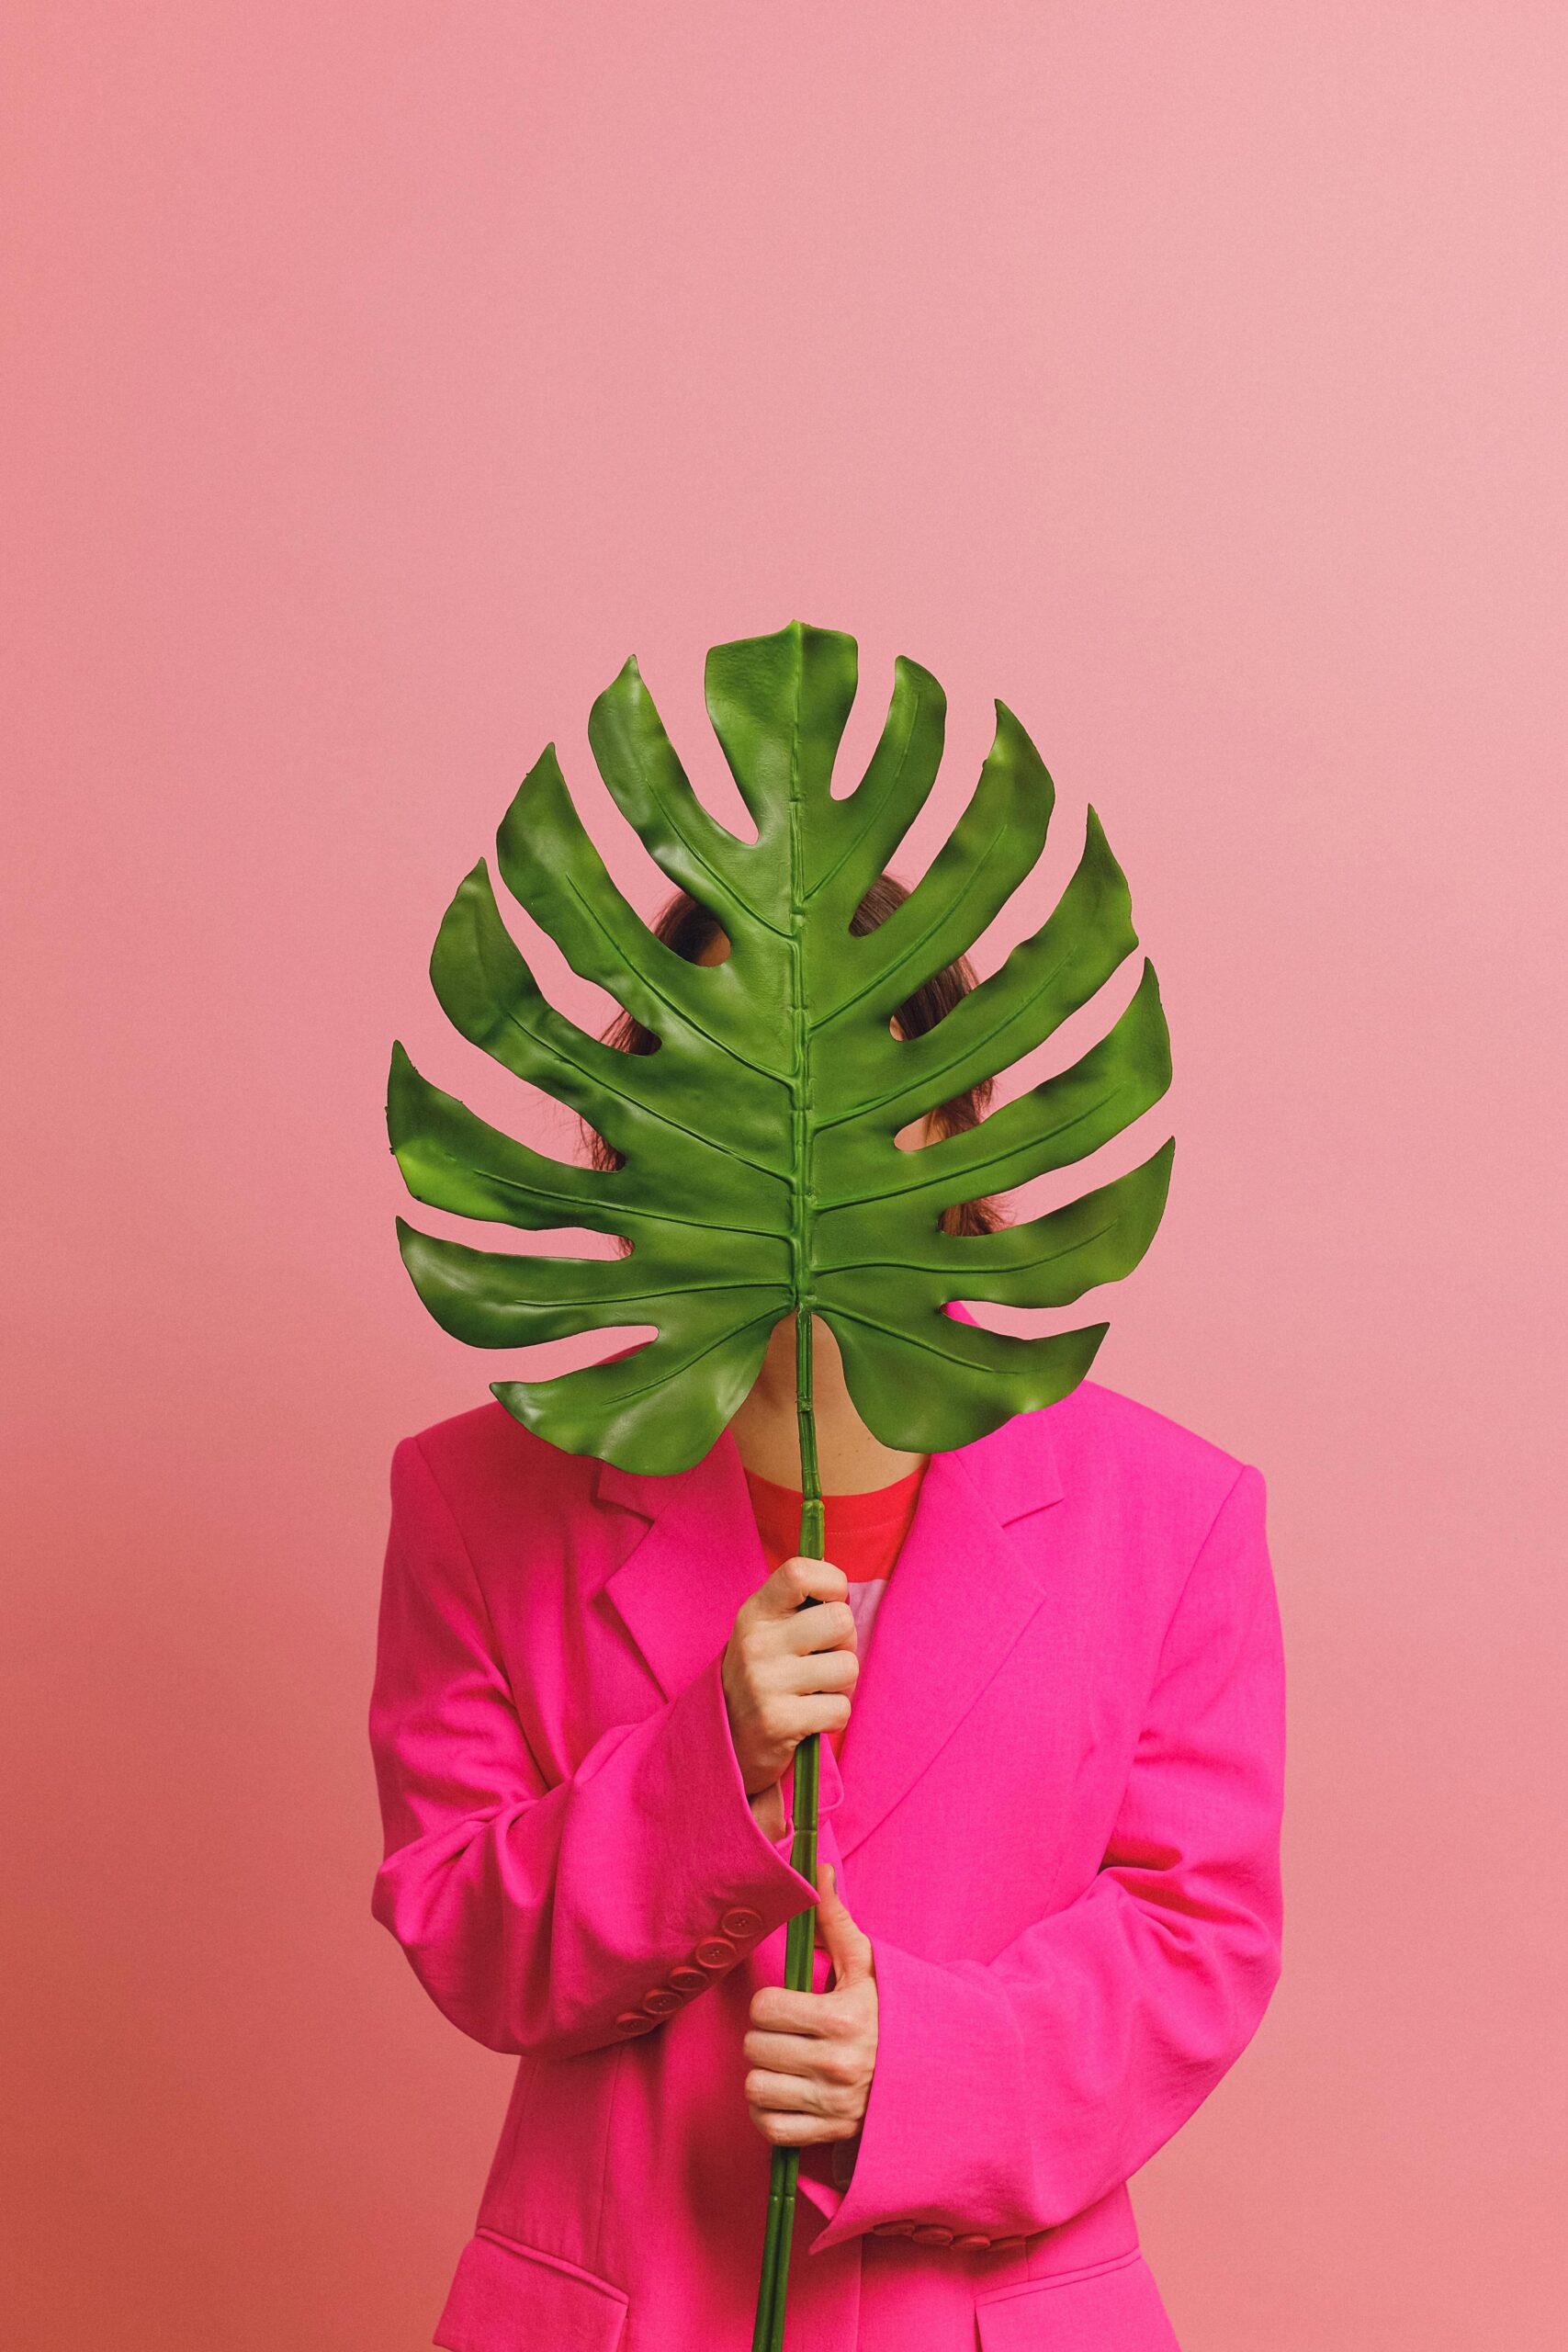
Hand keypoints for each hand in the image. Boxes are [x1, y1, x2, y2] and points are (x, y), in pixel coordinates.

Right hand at [722, 1555, 858, 1798]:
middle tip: (825, 1659)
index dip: (832, 1583)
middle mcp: (757, 1642)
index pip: (800, 1572)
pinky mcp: (778, 1721)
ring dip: (841, 1685)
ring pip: (848, 1667)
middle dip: (845, 1643)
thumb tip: (847, 1591)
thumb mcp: (767, 1632)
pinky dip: (834, 1717)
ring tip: (815, 1691)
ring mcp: (765, 1682)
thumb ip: (801, 1608)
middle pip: (841, 1620)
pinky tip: (810, 1718)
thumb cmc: (764, 1677)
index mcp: (755, 1613)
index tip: (831, 1603)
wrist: (727, 1741)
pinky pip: (840, 1709)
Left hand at [743, 1864, 877, 2147]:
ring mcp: (830, 2104)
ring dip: (764, 2075)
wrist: (934, 2075)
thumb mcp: (870, 1967)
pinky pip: (769, 2128)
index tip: (787, 2005)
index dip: (769, 2003)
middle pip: (755, 2047)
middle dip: (766, 2036)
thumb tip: (818, 1869)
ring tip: (784, 2063)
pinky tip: (784, 2093)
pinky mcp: (827, 2135)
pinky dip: (768, 2112)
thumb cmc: (893, 2015)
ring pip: (756, 2088)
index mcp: (841, 2018)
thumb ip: (837, 1921)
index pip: (765, 2009)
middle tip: (786, 2033)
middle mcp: (834, 2064)